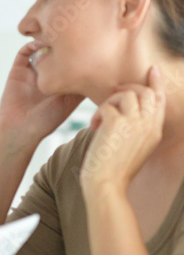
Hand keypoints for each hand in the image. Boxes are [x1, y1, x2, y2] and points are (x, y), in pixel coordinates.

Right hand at [0, 42, 83, 147]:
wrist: (20, 129)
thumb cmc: (47, 120)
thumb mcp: (71, 101)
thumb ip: (80, 84)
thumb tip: (97, 66)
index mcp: (61, 81)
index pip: (72, 59)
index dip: (78, 49)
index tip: (86, 41)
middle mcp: (47, 74)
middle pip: (57, 51)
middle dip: (64, 42)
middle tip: (72, 32)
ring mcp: (33, 71)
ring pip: (40, 49)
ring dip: (47, 40)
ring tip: (56, 35)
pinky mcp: (18, 70)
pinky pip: (24, 53)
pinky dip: (31, 45)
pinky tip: (40, 43)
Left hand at [81, 66, 165, 194]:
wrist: (107, 184)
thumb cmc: (114, 170)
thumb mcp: (133, 147)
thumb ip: (135, 129)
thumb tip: (120, 112)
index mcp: (155, 132)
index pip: (159, 100)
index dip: (155, 83)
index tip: (151, 70)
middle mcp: (149, 125)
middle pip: (144, 92)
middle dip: (127, 88)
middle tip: (113, 93)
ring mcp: (135, 123)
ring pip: (126, 95)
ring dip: (109, 103)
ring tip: (101, 120)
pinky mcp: (117, 123)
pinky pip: (106, 106)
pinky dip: (97, 115)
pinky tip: (93, 128)